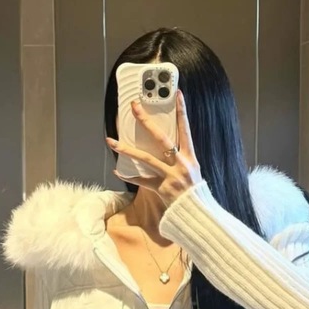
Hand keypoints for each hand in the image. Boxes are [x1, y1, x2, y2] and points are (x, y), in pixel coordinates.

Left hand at [106, 90, 202, 206]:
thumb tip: (168, 146)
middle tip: (134, 107)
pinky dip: (130, 176)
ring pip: (146, 159)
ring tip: (111, 141)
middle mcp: (180, 164)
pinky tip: (117, 170)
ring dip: (126, 149)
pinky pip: (142, 181)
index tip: (178, 95)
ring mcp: (170, 176)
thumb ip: (180, 159)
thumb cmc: (194, 192)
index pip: (185, 130)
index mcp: (189, 157)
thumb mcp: (193, 172)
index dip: (182, 112)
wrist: (197, 213)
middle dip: (146, 121)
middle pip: (161, 138)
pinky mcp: (162, 189)